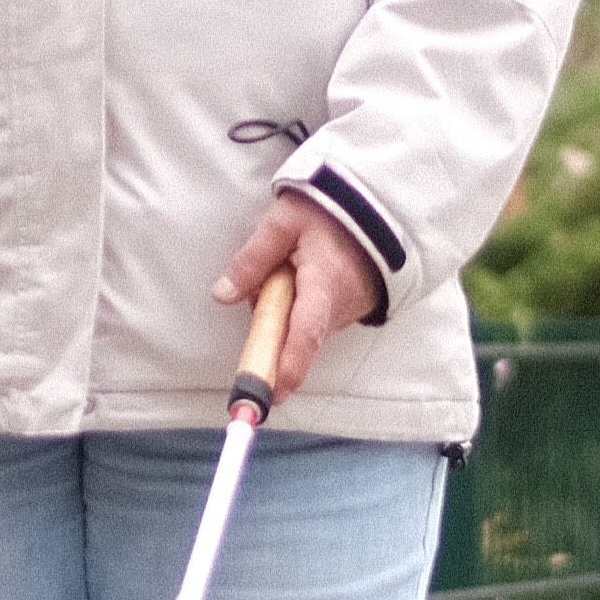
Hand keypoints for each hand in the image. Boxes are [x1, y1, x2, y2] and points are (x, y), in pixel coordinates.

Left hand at [211, 194, 380, 401]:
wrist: (376, 205)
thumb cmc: (329, 210)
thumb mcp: (283, 222)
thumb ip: (253, 260)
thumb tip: (223, 295)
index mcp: (323, 284)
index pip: (304, 335)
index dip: (286, 367)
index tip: (270, 394)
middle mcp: (341, 307)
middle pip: (297, 338)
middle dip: (272, 325)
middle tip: (272, 279)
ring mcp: (350, 312)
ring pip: (304, 328)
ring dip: (287, 311)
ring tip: (294, 266)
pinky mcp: (353, 312)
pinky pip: (317, 321)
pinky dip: (303, 307)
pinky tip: (307, 276)